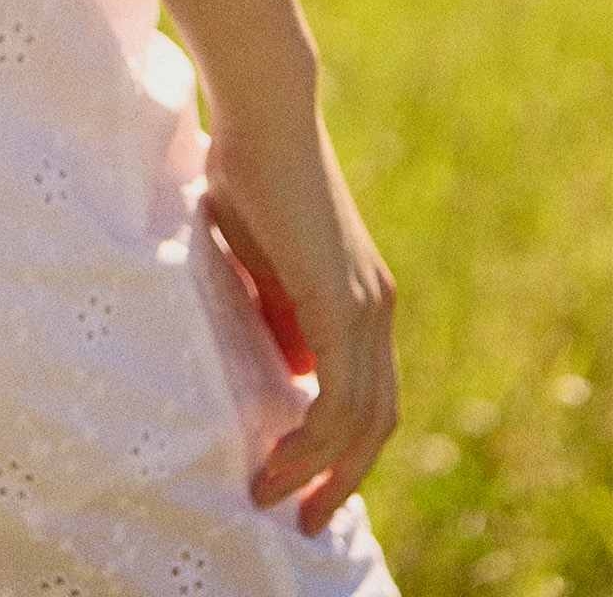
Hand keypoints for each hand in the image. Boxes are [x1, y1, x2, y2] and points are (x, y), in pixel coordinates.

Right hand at [202, 100, 399, 537]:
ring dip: (321, 473)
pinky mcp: (339, 305)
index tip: (295, 471)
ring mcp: (365, 306)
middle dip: (342, 479)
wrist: (265, 109)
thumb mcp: (261, 253)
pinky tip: (274, 460)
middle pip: (378, 420)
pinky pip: (336, 401)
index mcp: (360, 292)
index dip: (338, 439)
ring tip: (275, 499)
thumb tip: (281, 360)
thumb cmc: (250, 162)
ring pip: (361, 421)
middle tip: (304, 519)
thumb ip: (275, 302)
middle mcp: (377, 306)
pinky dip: (310, 444)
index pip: (367, 389)